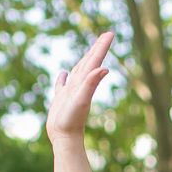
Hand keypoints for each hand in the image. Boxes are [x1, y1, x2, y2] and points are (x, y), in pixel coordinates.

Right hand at [46, 30, 113, 146]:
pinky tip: (64, 74)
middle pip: (90, 62)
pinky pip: (62, 84)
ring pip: (78, 71)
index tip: (110, 33)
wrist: (64, 138)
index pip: (95, 60)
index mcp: (85, 82)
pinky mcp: (61, 99)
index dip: (102, 46)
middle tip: (106, 35)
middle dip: (97, 48)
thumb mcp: (82, 100)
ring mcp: (71, 92)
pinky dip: (64, 77)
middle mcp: (80, 85)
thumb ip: (91, 83)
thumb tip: (104, 68)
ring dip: (84, 60)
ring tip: (89, 51)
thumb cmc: (72, 120)